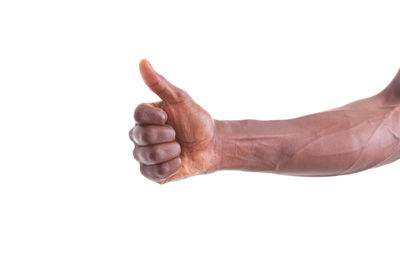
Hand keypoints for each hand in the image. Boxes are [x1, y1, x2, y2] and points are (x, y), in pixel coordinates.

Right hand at [129, 59, 218, 183]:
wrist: (211, 145)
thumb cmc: (196, 121)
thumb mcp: (180, 99)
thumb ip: (160, 84)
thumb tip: (142, 62)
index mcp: (146, 116)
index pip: (138, 114)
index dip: (155, 117)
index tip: (169, 117)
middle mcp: (140, 135)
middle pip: (142, 136)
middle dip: (167, 135)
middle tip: (178, 134)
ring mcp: (144, 155)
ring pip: (147, 155)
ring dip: (171, 151)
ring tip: (180, 148)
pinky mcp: (151, 173)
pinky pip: (153, 173)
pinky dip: (171, 166)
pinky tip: (179, 161)